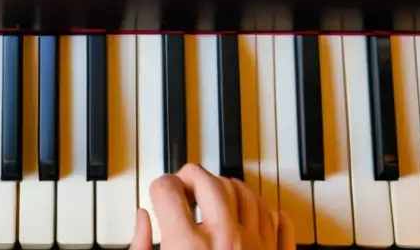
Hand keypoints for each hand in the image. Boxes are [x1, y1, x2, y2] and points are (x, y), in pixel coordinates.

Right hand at [131, 163, 295, 249]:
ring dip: (228, 190)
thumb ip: (140, 248)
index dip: (159, 187)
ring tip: (215, 199)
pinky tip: (252, 217)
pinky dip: (267, 214)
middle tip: (184, 187)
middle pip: (209, 181)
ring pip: (246, 194)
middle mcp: (225, 240)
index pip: (167, 189)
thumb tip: (142, 220)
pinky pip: (279, 223)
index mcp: (187, 246)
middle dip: (192, 177)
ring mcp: (257, 249)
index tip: (160, 194)